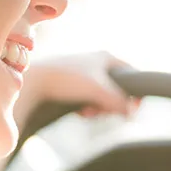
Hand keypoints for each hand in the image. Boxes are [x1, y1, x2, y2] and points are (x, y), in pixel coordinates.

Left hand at [16, 51, 139, 128]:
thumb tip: (132, 113)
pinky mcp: (72, 85)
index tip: (134, 108)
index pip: (132, 74)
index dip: (136, 92)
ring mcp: (84, 74)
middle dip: (112, 105)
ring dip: (98, 109)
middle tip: (104, 112)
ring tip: (87, 112)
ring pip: (102, 97)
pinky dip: (87, 108)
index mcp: (106, 58)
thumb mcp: (98, 90)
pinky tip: (80, 112)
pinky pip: (88, 100)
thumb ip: (118, 101)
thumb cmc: (67, 80)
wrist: (34, 81)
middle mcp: (96, 63)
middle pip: (117, 89)